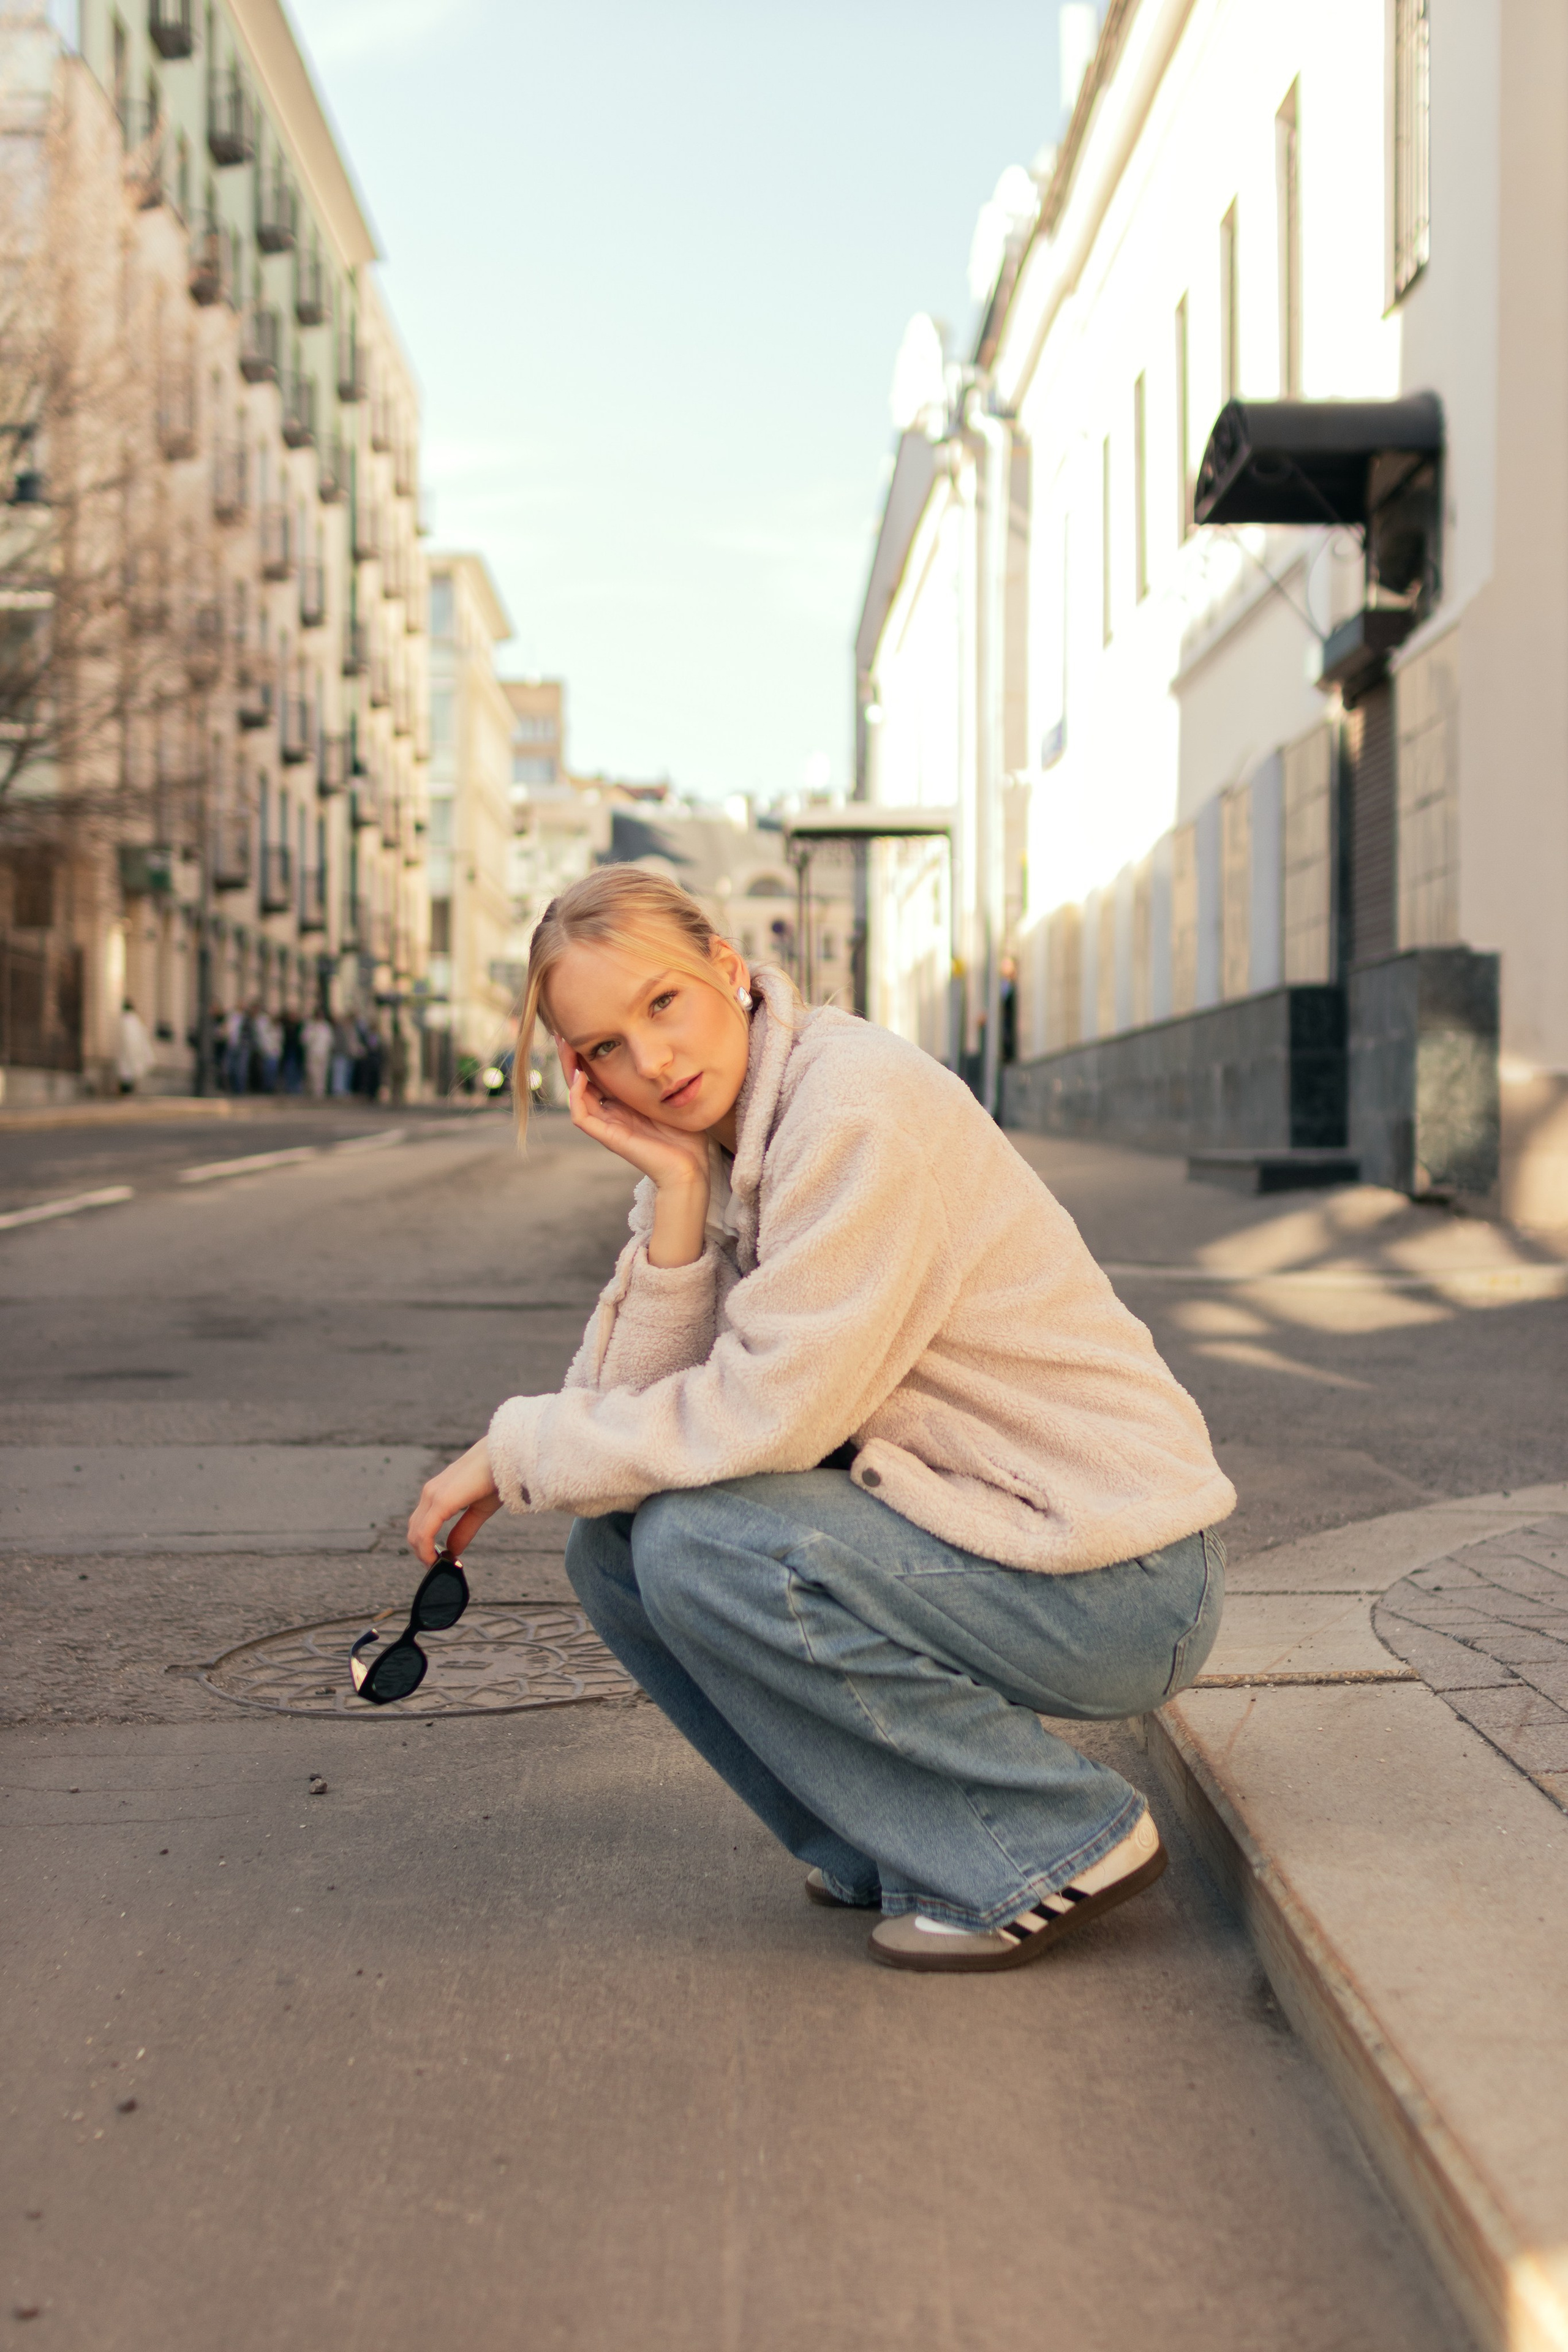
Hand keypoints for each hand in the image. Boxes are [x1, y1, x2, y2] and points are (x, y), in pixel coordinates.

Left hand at [407, 1436, 502, 1564]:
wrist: (507, 1456)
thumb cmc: (496, 1478)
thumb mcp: (479, 1510)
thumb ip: (464, 1529)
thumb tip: (452, 1550)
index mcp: (438, 1493)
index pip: (421, 1524)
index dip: (425, 1547)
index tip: (439, 1562)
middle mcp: (430, 1493)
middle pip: (414, 1530)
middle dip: (422, 1553)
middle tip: (437, 1568)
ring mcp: (433, 1495)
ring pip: (415, 1532)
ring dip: (423, 1553)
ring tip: (438, 1566)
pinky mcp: (441, 1500)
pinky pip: (425, 1531)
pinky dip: (426, 1549)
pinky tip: (437, 1560)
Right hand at [560, 1045, 708, 1193]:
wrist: (691, 1168)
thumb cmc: (687, 1135)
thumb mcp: (671, 1096)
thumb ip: (661, 1078)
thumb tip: (662, 1050)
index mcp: (624, 1103)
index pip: (597, 1074)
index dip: (588, 1053)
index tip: (584, 1028)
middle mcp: (611, 1113)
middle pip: (581, 1081)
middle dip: (571, 1056)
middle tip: (564, 1032)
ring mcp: (608, 1125)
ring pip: (575, 1095)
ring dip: (568, 1069)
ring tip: (566, 1045)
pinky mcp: (608, 1137)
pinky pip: (581, 1115)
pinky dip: (576, 1095)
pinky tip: (580, 1074)